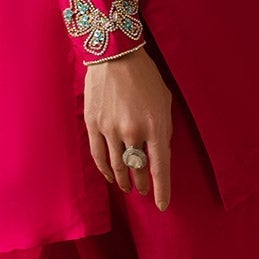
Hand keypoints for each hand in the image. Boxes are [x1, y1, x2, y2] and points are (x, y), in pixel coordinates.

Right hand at [83, 48, 171, 209]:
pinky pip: (99, 156)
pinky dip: (105, 170)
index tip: (162, 205)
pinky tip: (110, 176)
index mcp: (156, 126)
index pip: (160, 169)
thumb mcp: (164, 102)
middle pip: (137, 170)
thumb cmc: (145, 76)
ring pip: (117, 167)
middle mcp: (133, 131)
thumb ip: (163, 130)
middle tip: (143, 192)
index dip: (162, 190)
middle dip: (141, 184)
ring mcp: (111, 129)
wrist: (115, 54)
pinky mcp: (93, 125)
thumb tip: (157, 154)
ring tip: (127, 187)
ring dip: (123, 180)